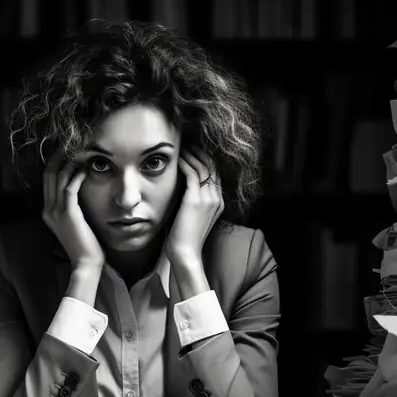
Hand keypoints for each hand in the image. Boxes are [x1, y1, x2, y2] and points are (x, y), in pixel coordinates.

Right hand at [41, 149, 104, 269]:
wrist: (85, 264)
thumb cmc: (85, 245)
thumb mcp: (74, 223)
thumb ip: (72, 208)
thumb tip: (80, 190)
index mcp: (47, 211)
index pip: (47, 180)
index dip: (55, 163)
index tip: (66, 150)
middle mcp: (48, 210)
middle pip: (49, 174)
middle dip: (59, 156)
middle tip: (71, 143)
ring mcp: (56, 212)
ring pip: (58, 178)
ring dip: (69, 162)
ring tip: (81, 150)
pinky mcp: (68, 214)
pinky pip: (70, 188)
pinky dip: (77, 176)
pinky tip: (86, 168)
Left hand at [166, 146, 224, 265]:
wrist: (185, 253)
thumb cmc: (184, 237)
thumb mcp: (192, 215)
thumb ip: (192, 200)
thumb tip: (181, 186)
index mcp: (218, 202)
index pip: (215, 173)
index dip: (206, 159)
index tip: (194, 150)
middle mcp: (217, 198)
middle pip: (212, 166)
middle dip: (200, 152)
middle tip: (188, 142)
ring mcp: (208, 199)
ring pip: (203, 167)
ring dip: (192, 154)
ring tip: (182, 146)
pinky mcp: (196, 200)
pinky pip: (193, 174)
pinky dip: (185, 163)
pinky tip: (177, 158)